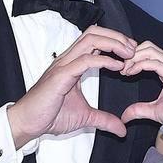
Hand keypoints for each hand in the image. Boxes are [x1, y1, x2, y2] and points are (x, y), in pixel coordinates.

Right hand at [7, 26, 135, 146]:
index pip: (95, 40)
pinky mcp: (60, 75)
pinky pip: (85, 60)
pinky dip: (104, 60)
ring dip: (113, 43)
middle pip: (94, 33)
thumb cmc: (50, 115)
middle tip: (133, 49)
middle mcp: (68, 59)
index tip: (131, 53)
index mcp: (72, 63)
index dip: (114, 41)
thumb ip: (104, 119)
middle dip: (116, 37)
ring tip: (128, 53)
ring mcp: (63, 65)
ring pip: (90, 40)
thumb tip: (121, 129)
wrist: (29, 123)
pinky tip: (118, 66)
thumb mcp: (85, 117)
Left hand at [118, 42, 162, 125]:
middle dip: (132, 54)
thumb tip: (124, 116)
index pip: (149, 52)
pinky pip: (156, 63)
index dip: (134, 56)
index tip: (122, 69)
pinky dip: (140, 65)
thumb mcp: (153, 112)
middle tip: (121, 67)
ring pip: (151, 50)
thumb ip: (139, 110)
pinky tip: (131, 72)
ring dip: (134, 58)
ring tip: (125, 70)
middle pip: (149, 46)